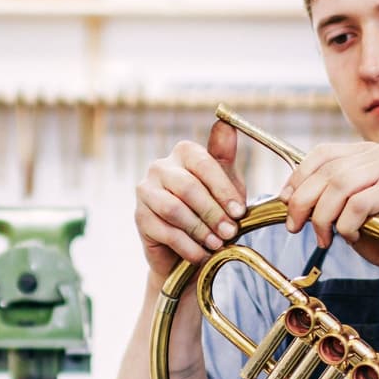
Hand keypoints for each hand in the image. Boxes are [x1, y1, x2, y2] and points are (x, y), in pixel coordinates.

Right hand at [135, 119, 248, 279]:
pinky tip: (201, 254)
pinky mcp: (139, 218)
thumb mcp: (226, 184)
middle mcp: (160, 167)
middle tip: (230, 232)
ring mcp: (145, 191)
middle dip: (213, 212)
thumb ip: (225, 156)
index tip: (239, 212)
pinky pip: (165, 231)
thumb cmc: (211, 210)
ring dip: (200, 230)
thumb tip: (226, 123)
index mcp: (183, 153)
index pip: (203, 163)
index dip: (223, 189)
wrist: (189, 248)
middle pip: (188, 187)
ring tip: (217, 244)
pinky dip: (187, 246)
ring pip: (174, 209)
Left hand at [280, 142, 378, 269]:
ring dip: (324, 216)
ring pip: (340, 186)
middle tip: (296, 227)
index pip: (322, 153)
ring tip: (325, 237)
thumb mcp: (348, 212)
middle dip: (303, 201)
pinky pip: (359, 204)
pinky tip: (354, 236)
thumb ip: (325, 199)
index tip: (286, 202)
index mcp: (365, 153)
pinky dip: (348, 224)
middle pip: (327, 171)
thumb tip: (289, 198)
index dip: (298, 177)